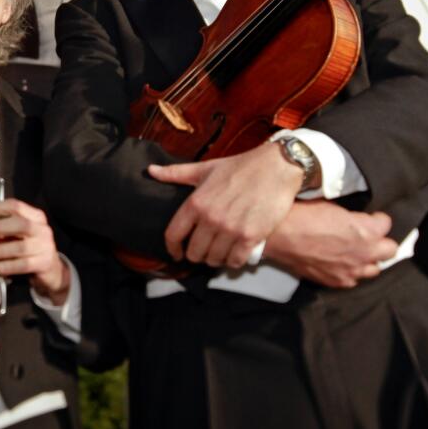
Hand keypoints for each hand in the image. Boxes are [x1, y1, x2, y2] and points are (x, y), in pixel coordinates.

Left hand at [0, 198, 69, 303]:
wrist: (52, 270)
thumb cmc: (30, 249)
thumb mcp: (19, 235)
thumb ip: (4, 229)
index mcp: (35, 217)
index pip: (15, 206)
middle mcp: (42, 229)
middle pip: (20, 223)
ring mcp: (45, 247)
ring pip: (21, 247)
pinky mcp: (44, 264)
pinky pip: (24, 264)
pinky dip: (8, 266)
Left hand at [147, 141, 303, 268]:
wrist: (276, 168)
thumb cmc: (240, 167)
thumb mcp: (205, 168)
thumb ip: (176, 173)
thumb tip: (151, 171)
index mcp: (196, 203)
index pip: (173, 235)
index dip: (172, 249)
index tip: (176, 254)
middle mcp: (211, 218)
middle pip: (194, 252)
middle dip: (196, 255)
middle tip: (203, 251)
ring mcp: (231, 229)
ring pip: (214, 259)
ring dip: (215, 259)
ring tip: (218, 253)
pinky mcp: (251, 237)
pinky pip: (235, 261)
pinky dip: (233, 261)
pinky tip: (234, 255)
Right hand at [266, 201, 397, 287]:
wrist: (278, 235)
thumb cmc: (302, 216)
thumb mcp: (332, 207)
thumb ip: (353, 218)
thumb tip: (357, 221)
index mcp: (366, 230)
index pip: (387, 223)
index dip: (376, 218)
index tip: (369, 217)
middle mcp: (365, 253)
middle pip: (390, 250)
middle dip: (381, 241)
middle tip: (367, 236)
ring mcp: (352, 271)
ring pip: (374, 269)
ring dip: (368, 259)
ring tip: (354, 252)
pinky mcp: (337, 282)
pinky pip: (353, 280)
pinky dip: (349, 272)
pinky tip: (339, 263)